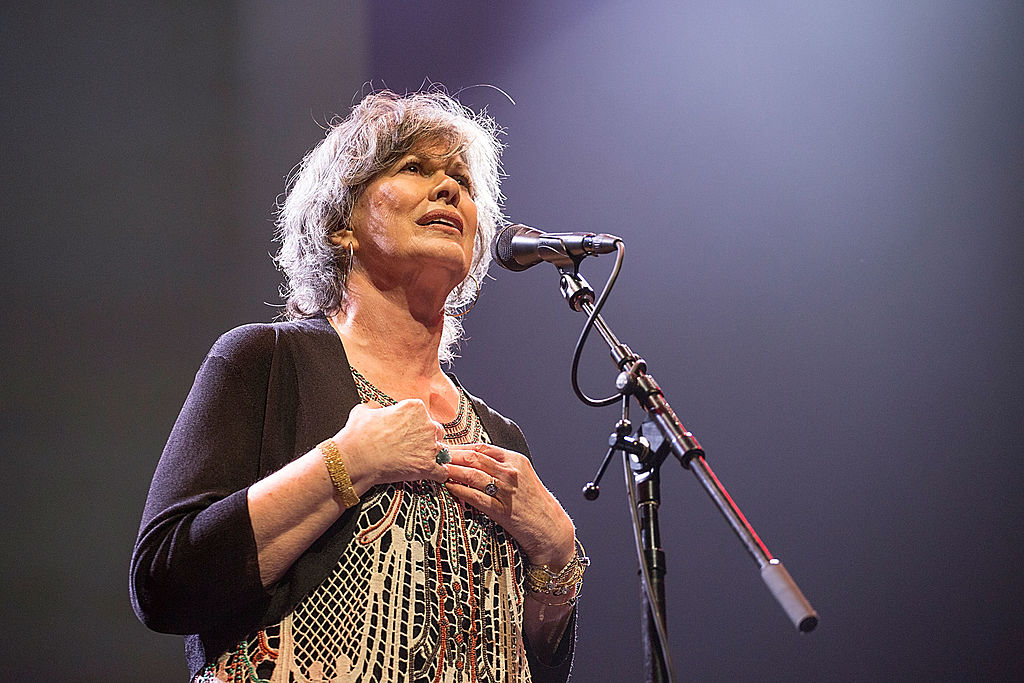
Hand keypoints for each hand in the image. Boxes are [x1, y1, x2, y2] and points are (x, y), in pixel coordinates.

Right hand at [334, 399, 449, 492]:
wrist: (355, 460)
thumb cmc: (358, 436)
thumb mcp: (363, 411)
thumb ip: (375, 408)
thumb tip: (374, 409)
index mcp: (414, 408)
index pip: (422, 414)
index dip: (413, 424)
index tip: (405, 431)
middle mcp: (426, 425)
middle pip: (435, 430)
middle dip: (425, 439)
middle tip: (409, 446)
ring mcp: (429, 446)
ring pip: (440, 450)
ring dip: (432, 455)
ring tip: (416, 461)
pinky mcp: (427, 467)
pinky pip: (442, 471)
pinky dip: (438, 474)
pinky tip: (431, 475)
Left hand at [445, 443, 575, 567]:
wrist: (551, 529)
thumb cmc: (534, 503)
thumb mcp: (520, 477)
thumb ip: (499, 466)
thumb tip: (472, 459)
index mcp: (515, 460)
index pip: (481, 447)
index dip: (459, 446)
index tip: (444, 448)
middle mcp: (511, 472)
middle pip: (474, 458)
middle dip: (450, 456)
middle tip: (432, 456)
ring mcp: (507, 491)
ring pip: (472, 475)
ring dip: (451, 471)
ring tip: (435, 470)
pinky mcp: (503, 510)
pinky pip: (476, 497)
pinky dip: (460, 491)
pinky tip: (449, 488)